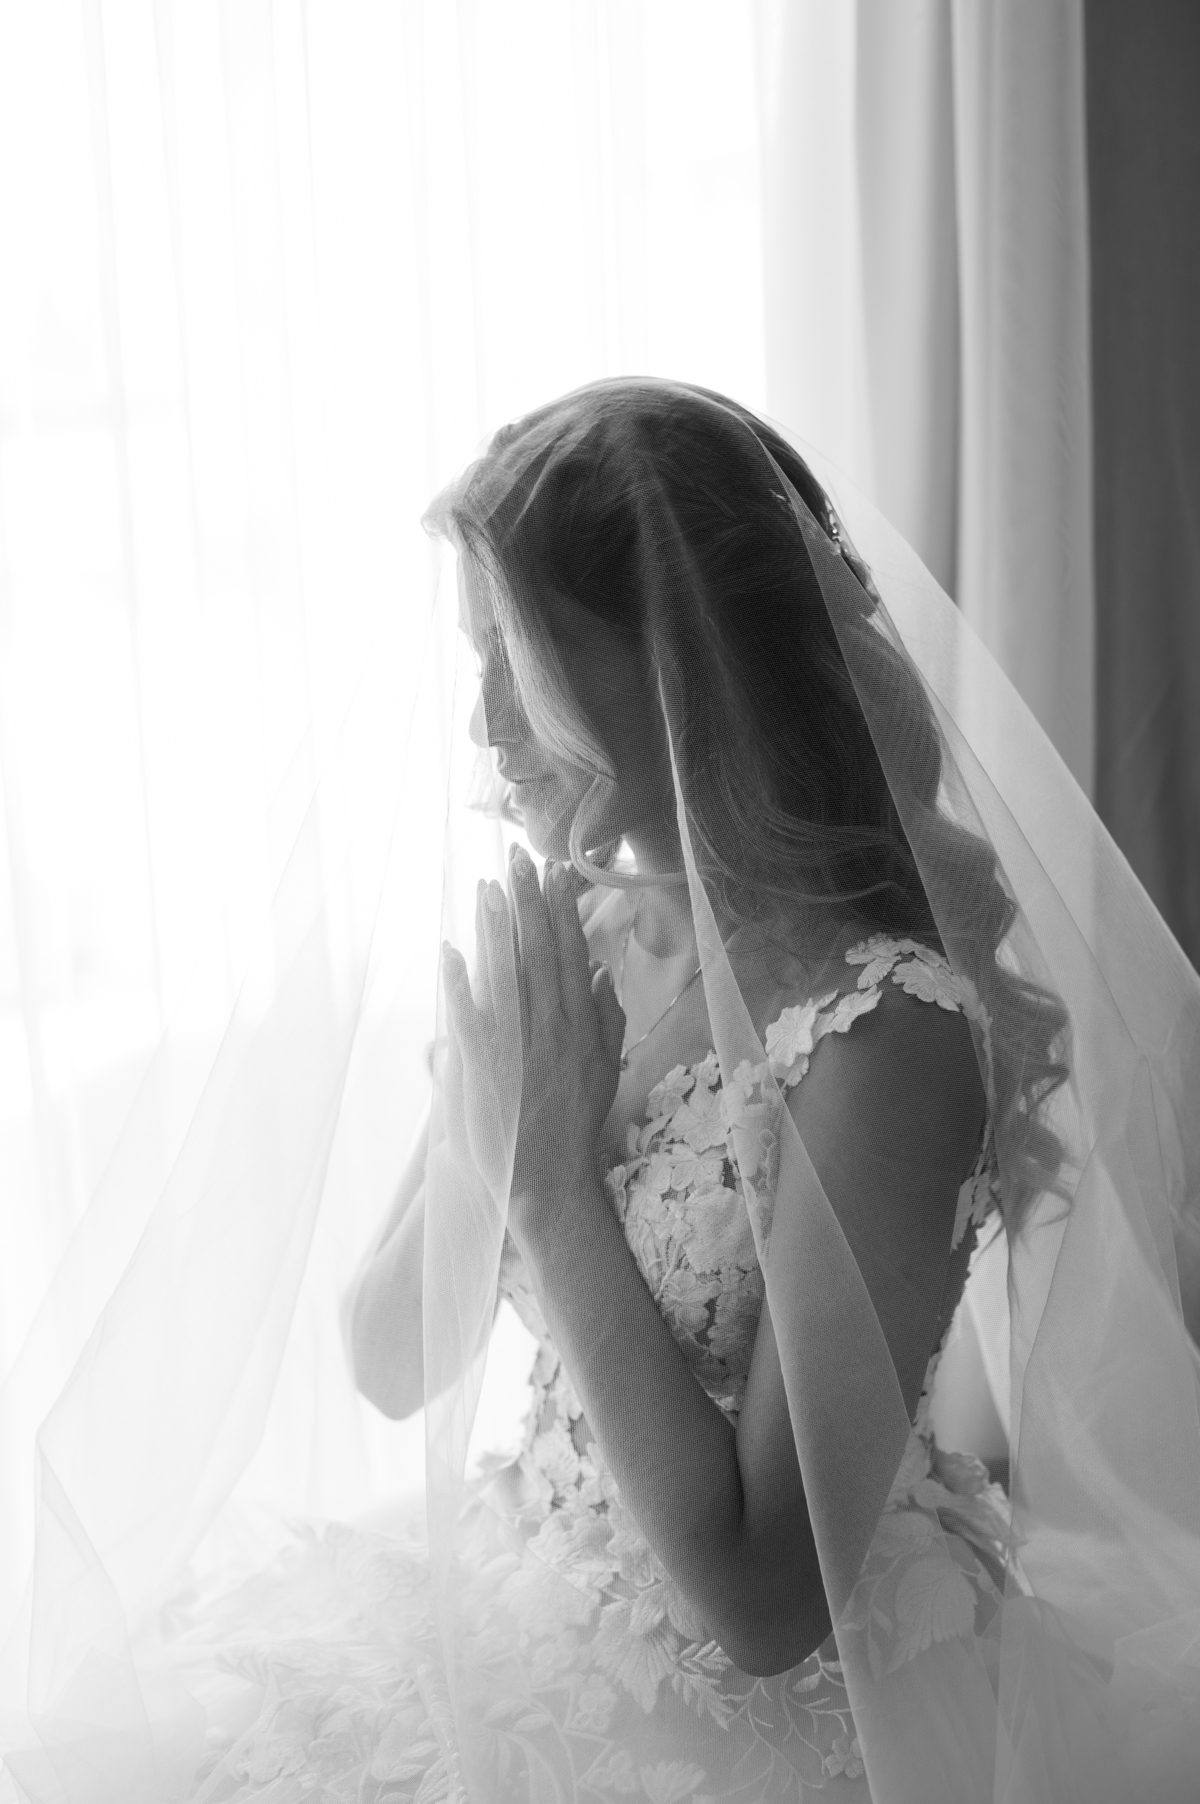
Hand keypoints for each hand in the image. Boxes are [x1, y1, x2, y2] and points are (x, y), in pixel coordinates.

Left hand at [441, 848, 625, 1245]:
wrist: (549, 1181)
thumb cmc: (574, 1126)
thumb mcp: (606, 1068)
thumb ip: (607, 1017)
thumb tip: (603, 970)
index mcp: (581, 1026)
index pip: (573, 956)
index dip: (564, 911)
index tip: (555, 872)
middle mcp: (554, 1031)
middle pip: (541, 955)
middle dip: (529, 904)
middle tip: (518, 860)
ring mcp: (520, 1051)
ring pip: (509, 977)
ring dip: (497, 930)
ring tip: (487, 887)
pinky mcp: (487, 1073)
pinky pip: (471, 1020)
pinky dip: (459, 985)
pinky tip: (449, 952)